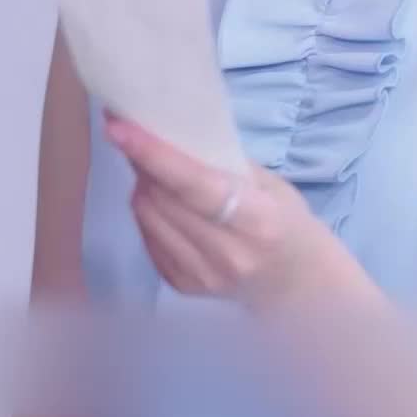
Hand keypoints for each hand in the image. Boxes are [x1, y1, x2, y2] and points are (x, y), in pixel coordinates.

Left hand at [105, 118, 376, 311]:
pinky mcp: (184, 288)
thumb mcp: (272, 186)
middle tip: (136, 137)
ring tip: (154, 172)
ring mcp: (203, 276)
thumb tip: (170, 137)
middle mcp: (227, 254)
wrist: (298, 284)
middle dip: (143, 164)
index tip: (118, 128)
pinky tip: (163, 204)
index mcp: (257, 221)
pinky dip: (148, 214)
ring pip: (148, 217)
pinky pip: (148, 240)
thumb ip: (225, 165)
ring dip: (143, 188)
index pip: (194, 184)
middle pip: (163, 200)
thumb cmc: (289, 223)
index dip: (153, 155)